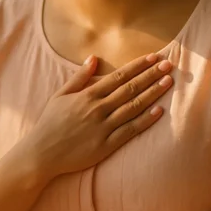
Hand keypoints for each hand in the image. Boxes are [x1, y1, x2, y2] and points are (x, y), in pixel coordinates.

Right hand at [25, 53, 173, 180]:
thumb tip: (94, 58)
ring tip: (168, 82)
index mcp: (87, 95)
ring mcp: (103, 127)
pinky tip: (159, 111)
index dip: (138, 66)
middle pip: (131, 88)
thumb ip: (79, 77)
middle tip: (169, 64)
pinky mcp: (106, 145)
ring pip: (134, 107)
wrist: (41, 154)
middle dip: (151, 75)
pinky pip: (130, 131)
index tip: (153, 57)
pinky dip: (145, 120)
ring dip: (153, 93)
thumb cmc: (50, 123)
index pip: (119, 76)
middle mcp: (98, 108)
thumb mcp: (60, 95)